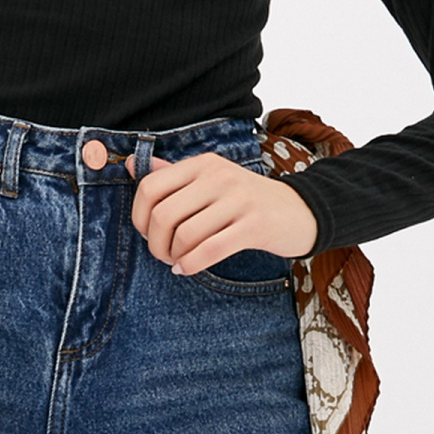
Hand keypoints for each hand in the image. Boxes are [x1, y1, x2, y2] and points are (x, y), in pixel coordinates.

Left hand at [128, 150, 316, 272]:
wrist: (301, 210)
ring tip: (178, 261)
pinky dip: (191, 265)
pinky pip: (209, 250)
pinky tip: (187, 269)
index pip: (150, 187)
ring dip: (174, 256)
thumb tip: (132, 165)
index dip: (139, 217)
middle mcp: (218, 177)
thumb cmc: (246, 200)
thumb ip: (172, 174)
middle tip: (163, 253)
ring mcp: (238, 200)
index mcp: (202, 164)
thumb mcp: (210, 180)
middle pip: (163, 214)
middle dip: (155, 243)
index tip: (149, 232)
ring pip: (185, 235)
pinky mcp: (254, 226)